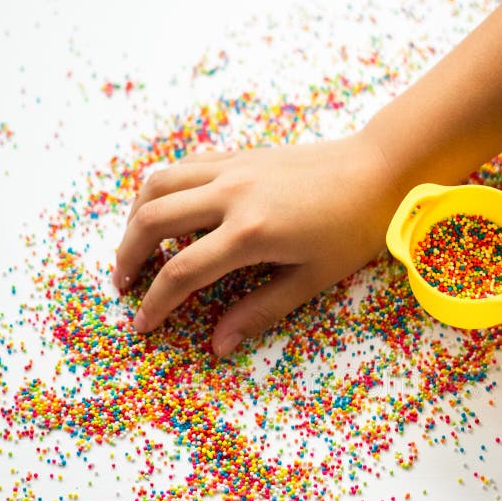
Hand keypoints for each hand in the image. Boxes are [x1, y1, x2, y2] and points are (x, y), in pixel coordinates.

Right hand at [113, 132, 398, 355]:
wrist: (377, 170)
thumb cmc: (353, 230)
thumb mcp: (311, 279)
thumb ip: (259, 311)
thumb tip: (218, 345)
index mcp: (251, 232)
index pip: (182, 271)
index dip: (155, 302)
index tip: (140, 324)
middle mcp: (231, 194)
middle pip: (152, 220)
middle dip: (127, 256)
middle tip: (124, 285)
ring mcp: (232, 168)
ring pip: (158, 184)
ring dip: (136, 217)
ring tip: (135, 248)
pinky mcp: (238, 155)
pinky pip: (182, 167)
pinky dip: (162, 190)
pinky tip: (167, 212)